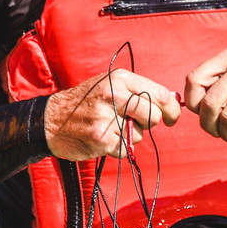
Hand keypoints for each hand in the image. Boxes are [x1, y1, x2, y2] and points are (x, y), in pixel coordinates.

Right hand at [44, 70, 181, 160]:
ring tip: (109, 127)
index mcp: (119, 78)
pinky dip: (117, 148)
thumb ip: (139, 91)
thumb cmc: (86, 102)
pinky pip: (125, 149)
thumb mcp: (110, 85)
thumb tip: (175, 100)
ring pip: (139, 135)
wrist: (51, 119)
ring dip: (129, 136)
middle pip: (153, 116)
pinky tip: (103, 138)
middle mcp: (113, 94)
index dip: (172, 110)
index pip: (160, 94)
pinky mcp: (102, 138)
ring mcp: (107, 117)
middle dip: (148, 124)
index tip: (171, 118)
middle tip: (133, 122)